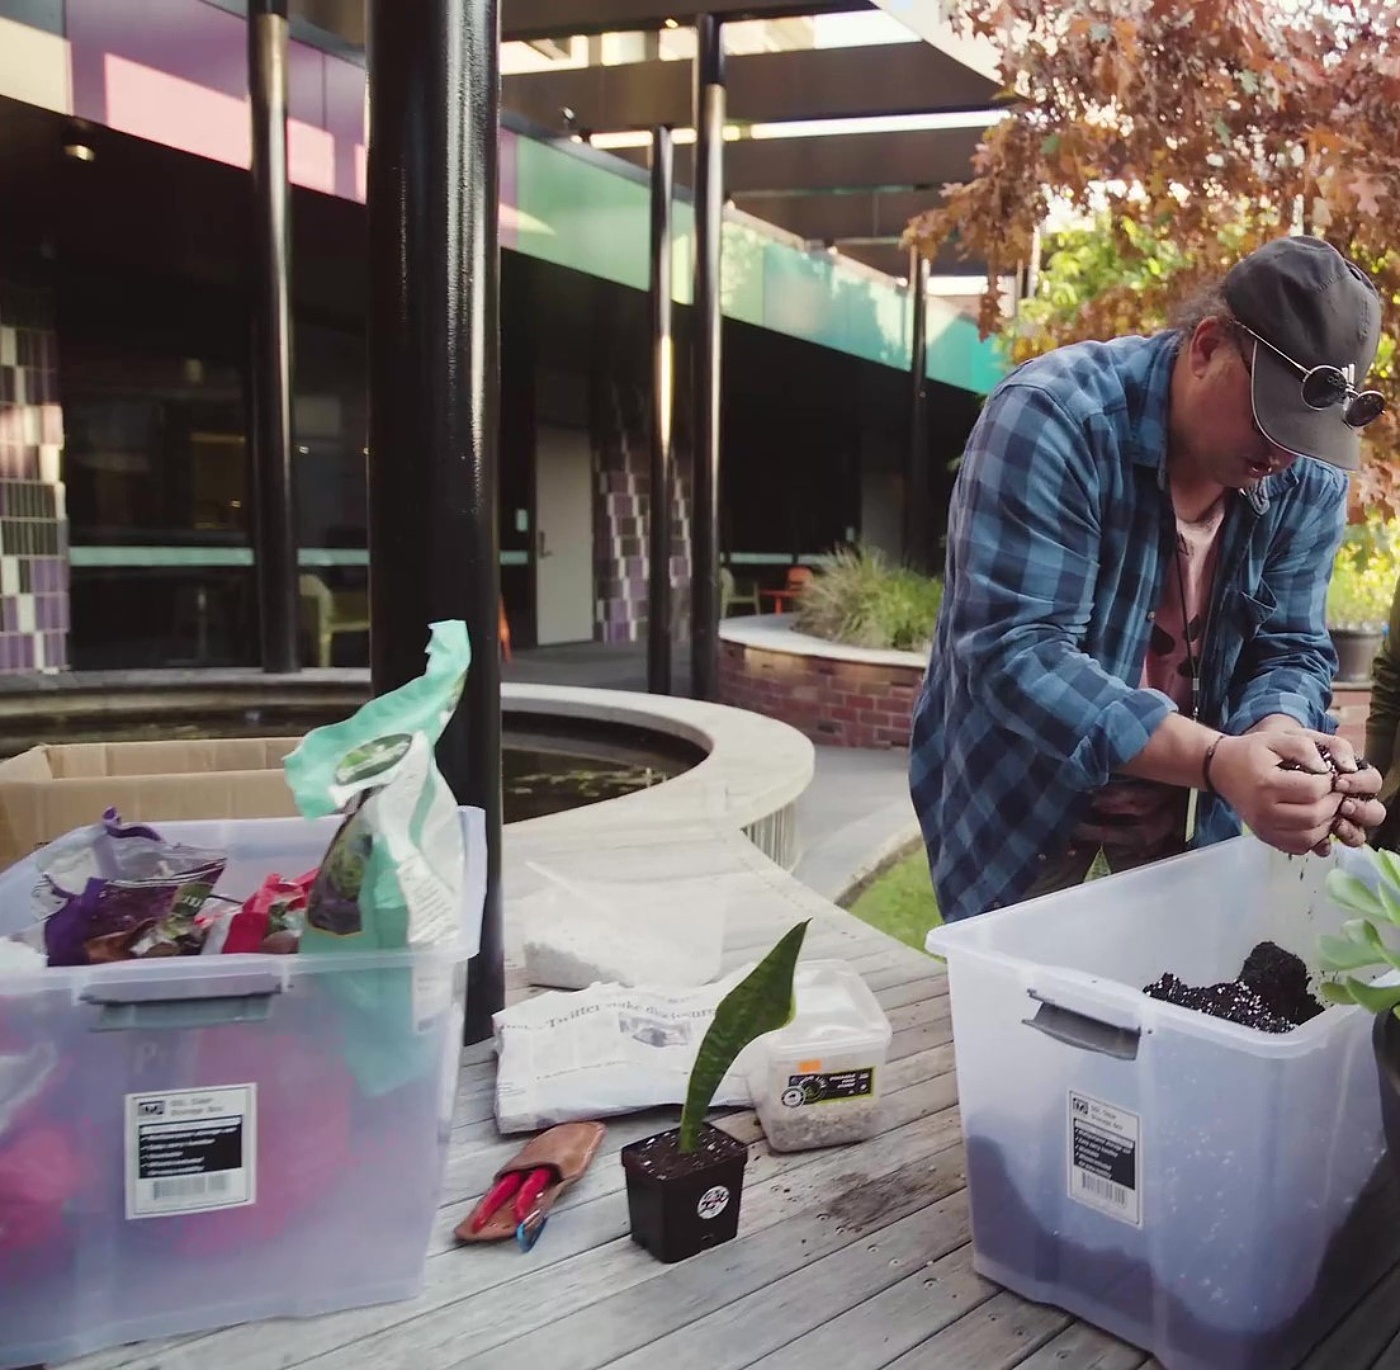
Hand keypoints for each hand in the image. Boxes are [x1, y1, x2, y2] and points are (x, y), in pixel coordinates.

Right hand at [1209, 730, 1383, 855]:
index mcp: (1267, 784)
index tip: (1331, 775)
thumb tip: (1327, 769)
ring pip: (1310, 837)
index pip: (1314, 791)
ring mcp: (1263, 827)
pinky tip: (1314, 821)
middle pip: (1314, 816)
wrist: (1220, 769)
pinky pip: (1299, 846)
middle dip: (1333, 804)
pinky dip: (1314, 838)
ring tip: (1327, 806)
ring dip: (1327, 823)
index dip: (1331, 783)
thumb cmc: (1250, 752)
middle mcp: (1263, 811)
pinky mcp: (1264, 836)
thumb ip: (1304, 747)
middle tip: (1334, 791)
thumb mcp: (1276, 738)